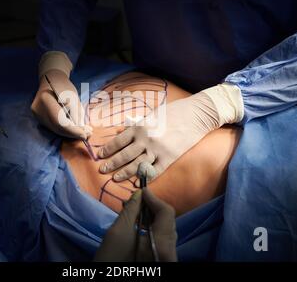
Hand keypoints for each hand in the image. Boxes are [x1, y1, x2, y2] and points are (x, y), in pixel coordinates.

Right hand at [31, 69, 91, 138]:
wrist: (50, 80)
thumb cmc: (64, 86)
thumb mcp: (74, 98)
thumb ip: (77, 115)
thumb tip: (83, 132)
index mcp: (46, 100)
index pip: (60, 122)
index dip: (73, 131)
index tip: (85, 135)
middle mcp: (38, 109)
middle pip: (57, 128)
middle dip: (73, 133)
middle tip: (87, 134)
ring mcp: (37, 115)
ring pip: (56, 130)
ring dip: (70, 133)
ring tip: (83, 131)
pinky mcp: (39, 118)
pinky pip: (53, 127)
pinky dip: (65, 129)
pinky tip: (74, 129)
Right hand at [94, 188, 177, 261]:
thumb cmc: (112, 259)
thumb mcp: (118, 232)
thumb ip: (131, 211)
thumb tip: (139, 194)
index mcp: (162, 244)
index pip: (166, 212)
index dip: (154, 199)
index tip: (141, 190)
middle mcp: (170, 250)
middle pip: (168, 221)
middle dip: (153, 207)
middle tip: (137, 199)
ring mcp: (168, 257)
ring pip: (166, 229)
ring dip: (152, 217)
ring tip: (136, 209)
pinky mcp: (162, 260)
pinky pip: (162, 238)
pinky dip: (152, 228)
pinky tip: (139, 224)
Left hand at [98, 84, 243, 180]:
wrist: (196, 115)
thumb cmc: (173, 111)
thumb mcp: (151, 115)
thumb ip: (136, 125)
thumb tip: (122, 133)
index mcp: (139, 127)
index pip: (118, 141)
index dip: (107, 149)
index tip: (100, 155)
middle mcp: (145, 140)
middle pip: (124, 155)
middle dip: (111, 164)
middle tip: (102, 170)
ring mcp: (157, 150)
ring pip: (136, 166)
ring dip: (124, 173)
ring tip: (114, 178)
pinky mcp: (169, 159)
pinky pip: (154, 172)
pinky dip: (144, 178)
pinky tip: (136, 183)